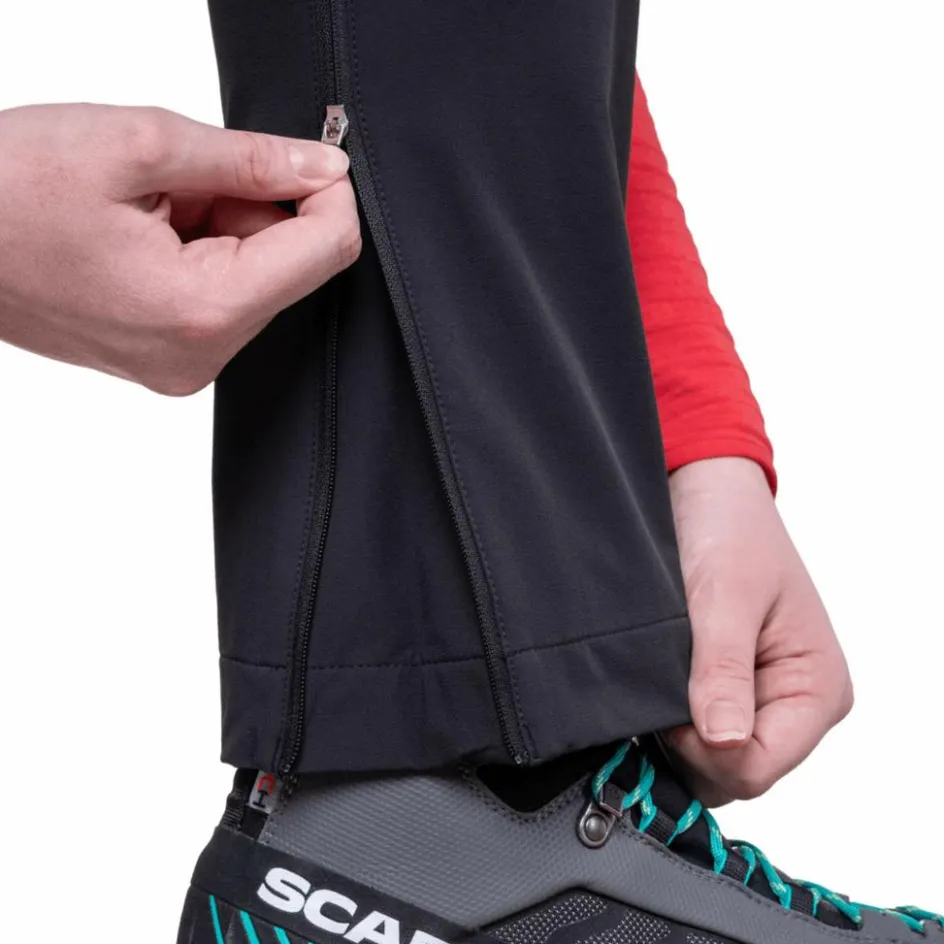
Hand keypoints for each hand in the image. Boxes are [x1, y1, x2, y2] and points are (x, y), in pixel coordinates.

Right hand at [0, 103, 360, 393]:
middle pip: (291, 267)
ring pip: (256, 279)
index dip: (330, 193)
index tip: (312, 154)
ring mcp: (182, 366)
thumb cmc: (6, 188)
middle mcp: (199, 357)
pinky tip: (148, 231)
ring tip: (150, 205)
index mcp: (200, 311)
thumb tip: (324, 168)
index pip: (325, 251)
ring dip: (224, 226)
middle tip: (184, 176)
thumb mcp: (137, 145)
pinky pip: (221, 298)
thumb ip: (250, 158)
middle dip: (257, 206)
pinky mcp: (167, 360)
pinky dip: (203, 252)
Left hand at [667, 457, 853, 805]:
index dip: (704, 752)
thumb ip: (723, 670)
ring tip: (658, 673)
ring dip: (673, 731)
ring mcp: (758, 703)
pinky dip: (667, 719)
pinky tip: (653, 684)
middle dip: (687, 744)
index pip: (758, 768)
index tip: (668, 708)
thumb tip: (725, 742)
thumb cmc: (728, 531)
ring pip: (709, 761)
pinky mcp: (725, 694)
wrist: (705, 492)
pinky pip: (694, 735)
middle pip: (733, 774)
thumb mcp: (725, 595)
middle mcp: (793, 707)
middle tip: (658, 686)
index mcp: (817, 690)